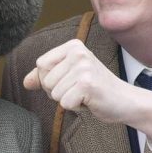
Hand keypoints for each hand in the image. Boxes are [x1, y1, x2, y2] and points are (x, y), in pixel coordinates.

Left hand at [22, 39, 137, 122]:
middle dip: (59, 91)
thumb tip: (25, 82)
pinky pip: (64, 103)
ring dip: (68, 99)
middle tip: (80, 89)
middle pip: (45, 80)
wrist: (126, 101)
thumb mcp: (69, 77)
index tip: (71, 80)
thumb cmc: (95, 89)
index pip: (41, 64)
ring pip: (53, 93)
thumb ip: (46, 77)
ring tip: (85, 94)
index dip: (50, 79)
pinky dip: (75, 107)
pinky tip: (90, 100)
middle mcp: (78, 52)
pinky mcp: (87, 84)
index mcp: (73, 46)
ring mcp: (83, 67)